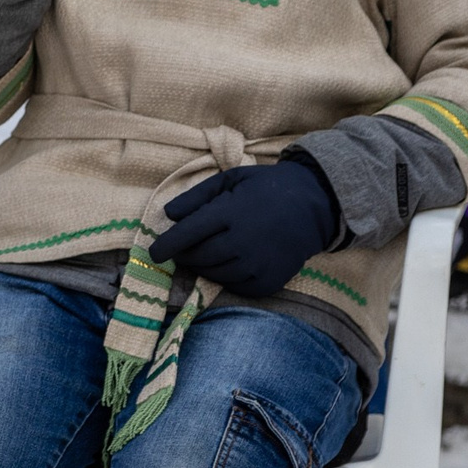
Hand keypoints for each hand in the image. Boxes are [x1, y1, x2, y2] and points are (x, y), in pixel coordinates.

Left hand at [149, 159, 341, 297]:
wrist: (313, 205)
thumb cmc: (264, 189)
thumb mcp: (230, 180)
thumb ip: (196, 196)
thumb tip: (168, 215)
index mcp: (231, 212)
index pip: (188, 234)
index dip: (166, 246)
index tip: (154, 254)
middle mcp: (243, 240)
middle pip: (199, 257)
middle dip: (184, 256)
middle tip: (183, 251)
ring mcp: (258, 263)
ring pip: (215, 274)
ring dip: (204, 267)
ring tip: (210, 252)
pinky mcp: (270, 280)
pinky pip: (236, 287)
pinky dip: (227, 278)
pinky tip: (232, 263)